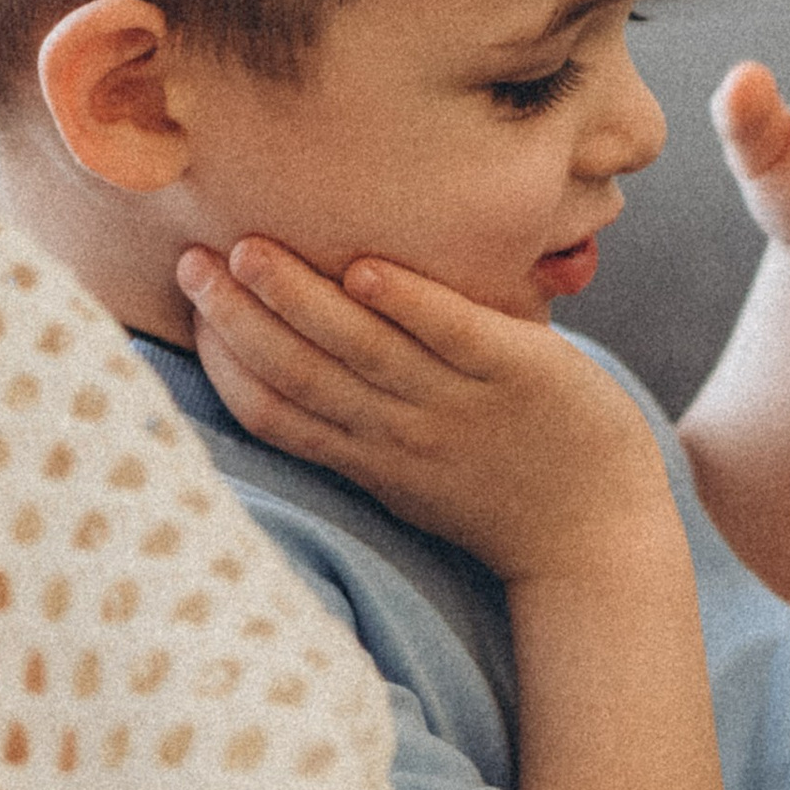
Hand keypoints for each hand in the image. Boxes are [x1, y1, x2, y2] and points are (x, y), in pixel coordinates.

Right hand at [175, 237, 679, 588]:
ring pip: (363, 350)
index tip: (189, 307)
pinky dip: (409, 304)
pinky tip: (364, 269)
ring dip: (301, 299)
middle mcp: (401, 435)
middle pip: (300, 375)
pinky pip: (455, 335)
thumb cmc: (500, 492)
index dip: (223, 361)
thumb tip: (308, 352)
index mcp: (369, 459)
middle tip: (192, 261)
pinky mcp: (521, 373)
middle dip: (238, 318)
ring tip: (251, 250)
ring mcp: (460, 405)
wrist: (601, 540)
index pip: (273, 413)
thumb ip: (362, 420)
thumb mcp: (411, 472)